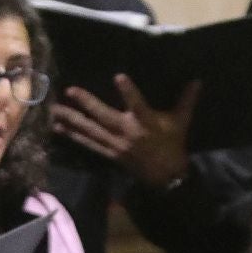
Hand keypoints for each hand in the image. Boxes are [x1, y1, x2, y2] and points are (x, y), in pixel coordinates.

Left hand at [54, 76, 198, 187]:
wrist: (165, 176)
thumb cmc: (173, 145)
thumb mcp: (181, 122)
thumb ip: (186, 100)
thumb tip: (198, 79)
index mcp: (146, 122)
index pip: (137, 104)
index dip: (129, 91)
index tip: (118, 76)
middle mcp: (128, 133)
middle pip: (104, 117)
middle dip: (87, 104)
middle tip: (70, 90)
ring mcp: (115, 144)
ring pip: (90, 130)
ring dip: (71, 119)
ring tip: (53, 109)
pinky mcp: (108, 153)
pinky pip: (87, 143)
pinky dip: (72, 135)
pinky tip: (57, 127)